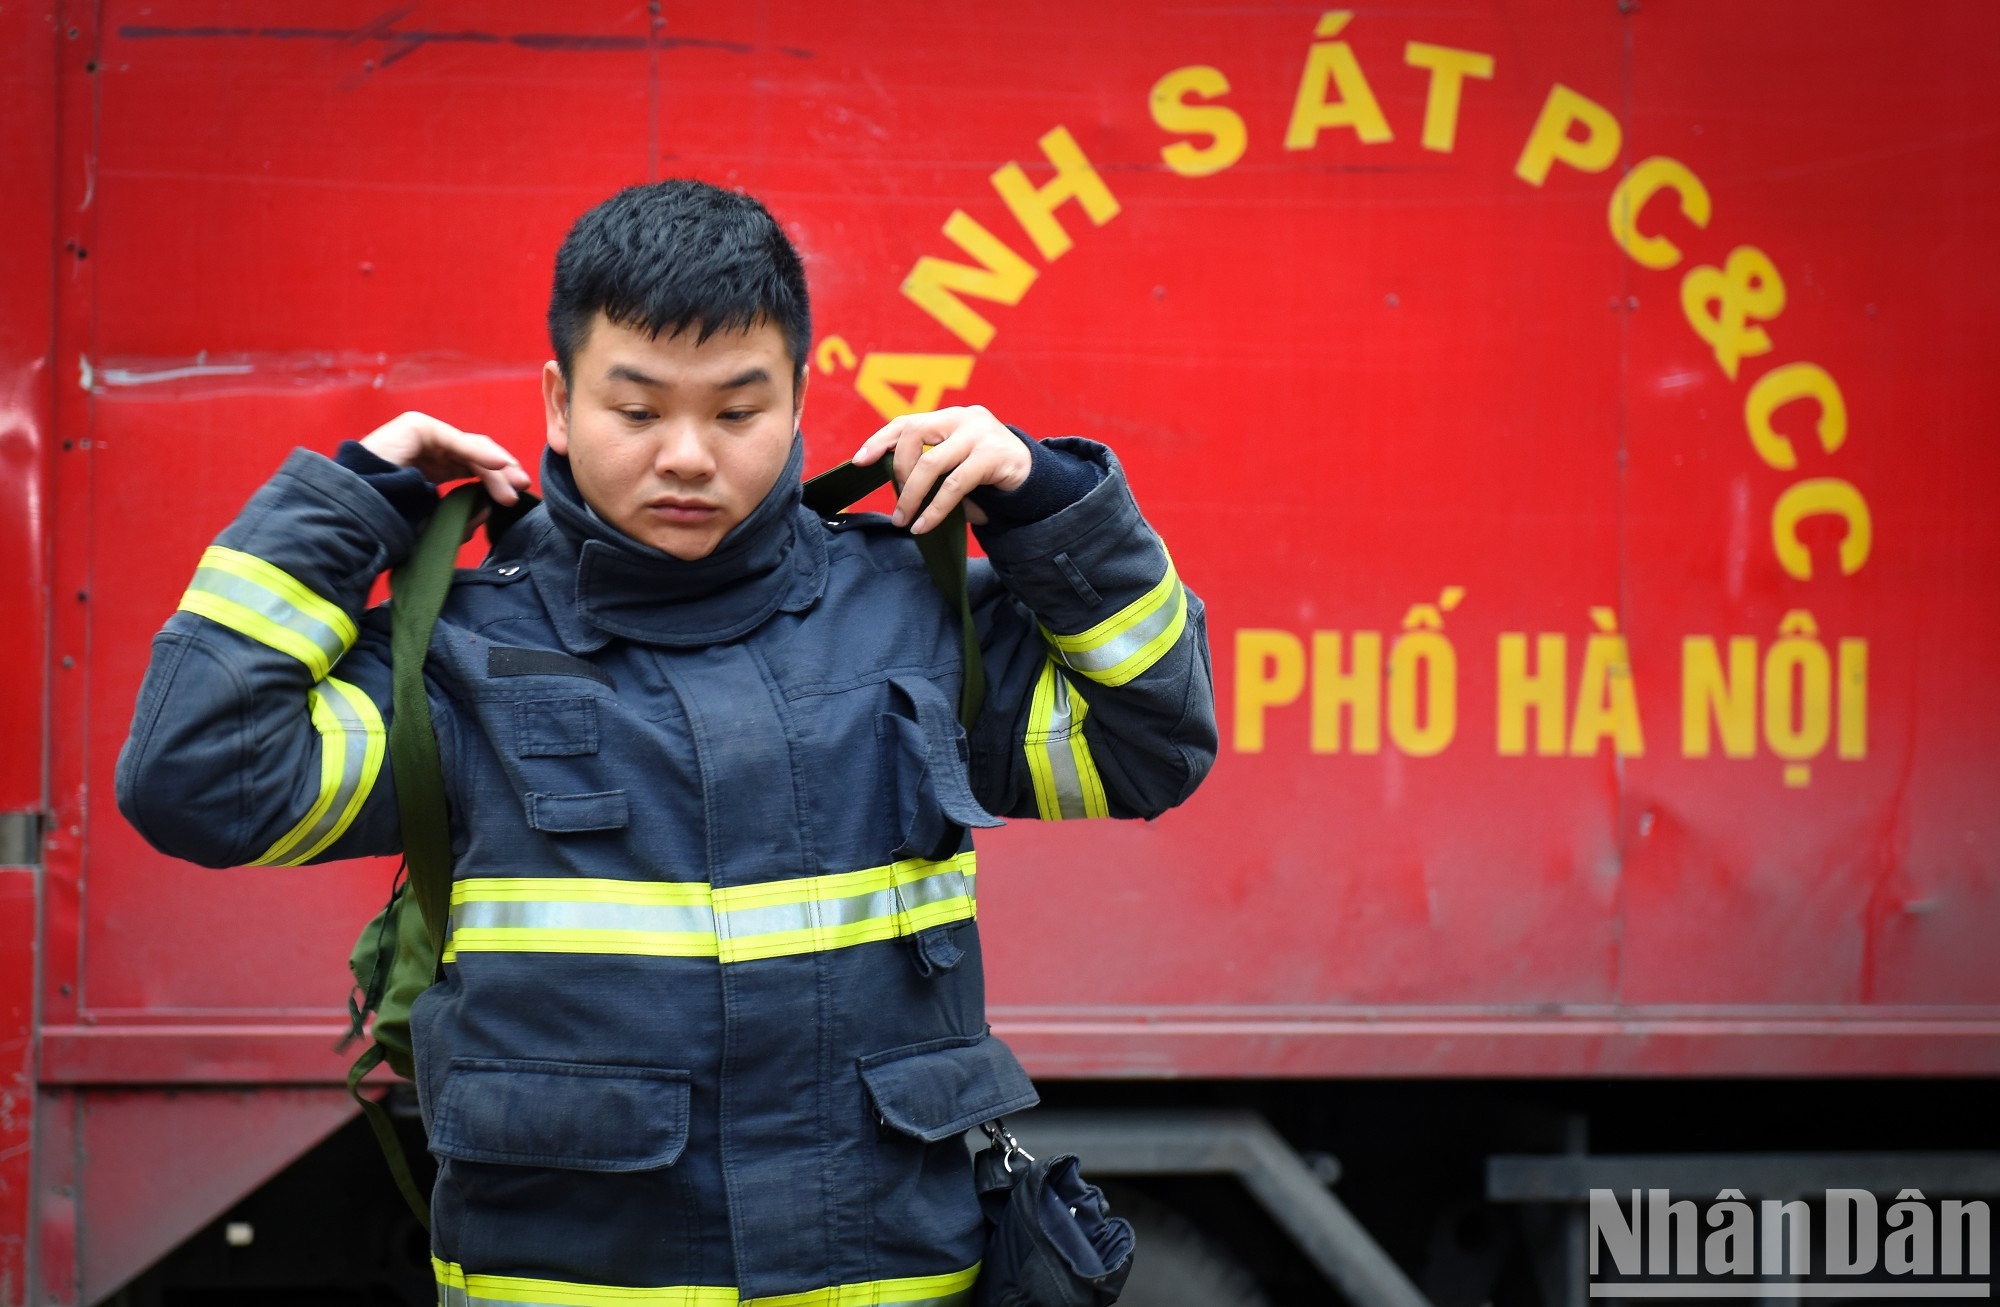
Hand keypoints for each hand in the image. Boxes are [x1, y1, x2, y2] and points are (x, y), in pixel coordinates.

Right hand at [359, 411, 531, 505]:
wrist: (357, 511)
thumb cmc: (390, 519)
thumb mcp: (434, 519)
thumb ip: (460, 515)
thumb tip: (489, 508)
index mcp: (433, 468)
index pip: (473, 467)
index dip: (496, 480)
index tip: (515, 497)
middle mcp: (431, 449)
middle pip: (477, 455)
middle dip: (503, 471)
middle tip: (521, 489)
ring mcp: (423, 435)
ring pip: (471, 448)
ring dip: (495, 467)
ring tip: (512, 486)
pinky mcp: (416, 427)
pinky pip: (456, 440)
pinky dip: (479, 453)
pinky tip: (499, 465)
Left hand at [850, 406, 1031, 533]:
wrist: (1032, 478)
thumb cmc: (986, 473)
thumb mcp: (955, 461)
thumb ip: (930, 463)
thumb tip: (895, 485)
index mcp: (950, 417)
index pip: (908, 421)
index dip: (880, 440)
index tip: (859, 461)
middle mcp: (964, 417)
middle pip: (915, 435)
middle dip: (899, 471)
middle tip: (898, 502)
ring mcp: (980, 433)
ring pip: (932, 463)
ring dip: (912, 495)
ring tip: (904, 520)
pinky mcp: (993, 456)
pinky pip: (954, 485)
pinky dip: (935, 509)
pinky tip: (924, 525)